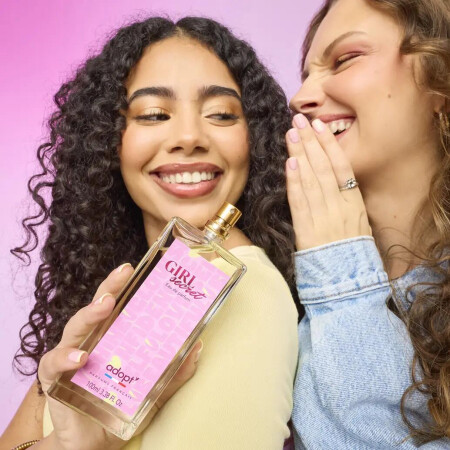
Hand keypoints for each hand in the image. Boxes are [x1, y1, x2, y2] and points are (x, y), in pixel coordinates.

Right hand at [38, 264, 201, 449]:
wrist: (94, 444)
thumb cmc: (120, 408)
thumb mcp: (154, 390)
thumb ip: (175, 372)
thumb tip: (197, 346)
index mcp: (114, 336)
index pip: (120, 305)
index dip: (126, 285)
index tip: (138, 266)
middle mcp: (92, 339)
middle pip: (98, 306)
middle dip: (110, 286)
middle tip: (124, 272)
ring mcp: (71, 355)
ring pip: (76, 326)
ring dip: (90, 313)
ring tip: (105, 305)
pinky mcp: (54, 377)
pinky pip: (55, 363)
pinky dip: (66, 357)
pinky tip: (81, 357)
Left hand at [285, 113, 370, 250]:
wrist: (346, 280)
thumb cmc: (352, 251)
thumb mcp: (358, 222)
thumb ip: (346, 200)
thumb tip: (335, 176)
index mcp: (355, 204)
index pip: (342, 167)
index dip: (329, 145)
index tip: (320, 126)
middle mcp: (339, 206)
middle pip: (323, 168)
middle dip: (311, 142)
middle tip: (299, 121)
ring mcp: (322, 217)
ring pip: (311, 180)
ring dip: (300, 154)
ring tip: (292, 134)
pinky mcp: (306, 230)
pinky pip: (299, 201)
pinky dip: (294, 181)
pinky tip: (290, 163)